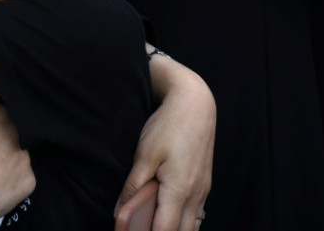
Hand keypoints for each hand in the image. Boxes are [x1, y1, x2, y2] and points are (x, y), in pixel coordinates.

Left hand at [115, 55, 215, 230]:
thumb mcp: (144, 154)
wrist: (195, 104)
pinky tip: (168, 216)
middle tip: (139, 229)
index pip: (164, 230)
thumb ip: (133, 185)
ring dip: (174, 230)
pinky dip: (183, 222)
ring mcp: (203, 190)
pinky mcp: (204, 183)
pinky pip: (196, 213)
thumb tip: (119, 210)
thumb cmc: (169, 126)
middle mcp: (196, 195)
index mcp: (179, 191)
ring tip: (151, 224)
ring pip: (192, 226)